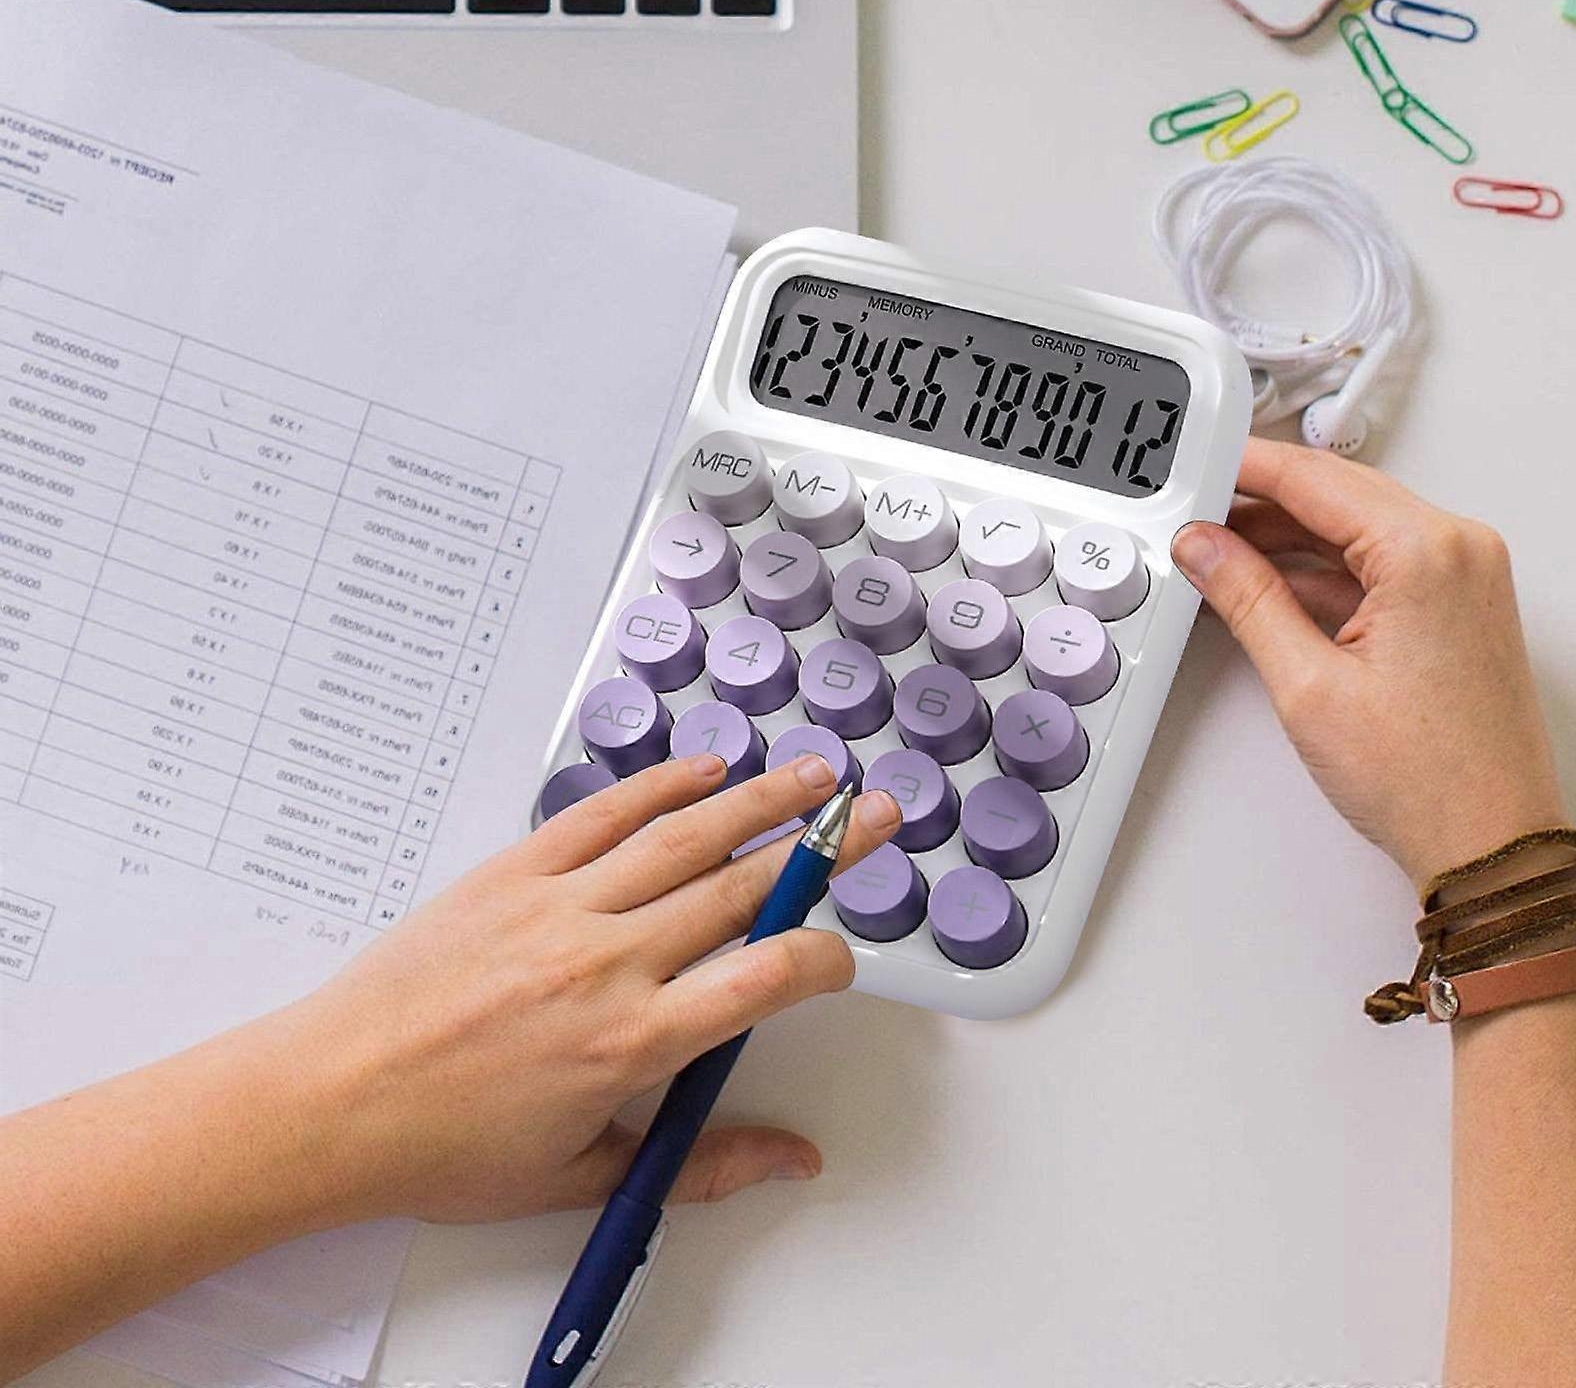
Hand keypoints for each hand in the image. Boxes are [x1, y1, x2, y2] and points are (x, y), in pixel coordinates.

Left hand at [260, 754, 899, 1223]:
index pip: (765, 978)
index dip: (821, 956)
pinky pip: (602, 816)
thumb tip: (790, 1157)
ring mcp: (559, 907)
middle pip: (742, 887)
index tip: (840, 956)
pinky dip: (660, 786)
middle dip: (824, 849)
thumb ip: (702, 1164)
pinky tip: (706, 770)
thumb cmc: (445, 1148)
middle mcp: (607, 962)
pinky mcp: (513, 873)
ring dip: (761, 799)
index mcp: (631, 1042)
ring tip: (813, 776)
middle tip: (874, 817)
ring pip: (685, 837)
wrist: (330, 1102)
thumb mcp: (583, 1178)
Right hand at [1171, 438, 1565, 891]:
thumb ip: (1246, 598)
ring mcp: (1461, 577)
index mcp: (1429, 552)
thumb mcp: (1307, 684)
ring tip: (1216, 557)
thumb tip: (1205, 549)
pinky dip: (1317, 570)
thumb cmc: (1428, 780)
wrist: (1487, 844)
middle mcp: (1458, 551)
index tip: (1196, 465)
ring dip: (1284, 538)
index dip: (1242, 468)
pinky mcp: (1452, 606)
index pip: (1314, 478)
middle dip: (1257, 502)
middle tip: (1193, 515)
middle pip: (1335, 494)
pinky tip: (1263, 588)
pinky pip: (1374, 563)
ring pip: (1351, 528)